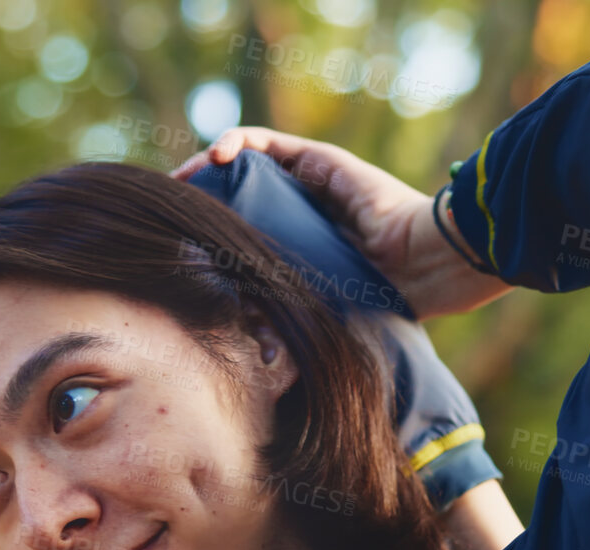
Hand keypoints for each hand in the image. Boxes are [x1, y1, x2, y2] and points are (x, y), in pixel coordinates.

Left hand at [173, 127, 509, 319]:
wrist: (423, 265)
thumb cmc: (380, 301)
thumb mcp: (315, 315)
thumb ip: (288, 327)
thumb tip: (255, 366)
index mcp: (299, 247)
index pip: (246, 233)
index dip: (210, 236)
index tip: (177, 246)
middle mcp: (303, 211)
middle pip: (239, 196)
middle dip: (200, 201)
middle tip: (166, 212)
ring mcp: (311, 182)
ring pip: (246, 164)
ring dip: (205, 167)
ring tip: (180, 181)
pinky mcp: (318, 160)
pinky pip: (268, 142)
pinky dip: (237, 142)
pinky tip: (213, 158)